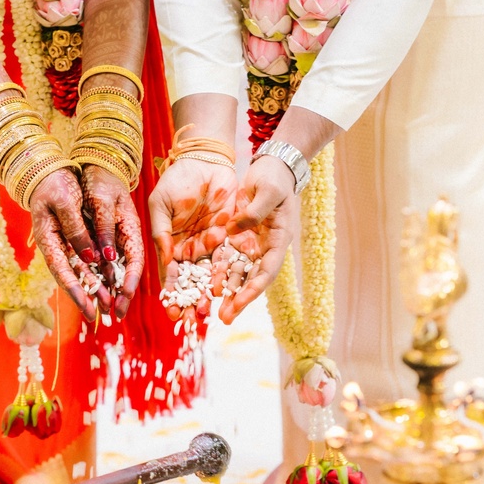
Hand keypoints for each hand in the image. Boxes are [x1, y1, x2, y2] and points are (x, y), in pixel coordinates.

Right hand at [29, 166, 102, 321]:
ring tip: (110, 303)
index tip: (86, 308)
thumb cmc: (54, 183)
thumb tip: (91, 258)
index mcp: (48, 239)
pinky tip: (109, 282)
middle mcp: (56, 246)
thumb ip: (76, 230)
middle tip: (102, 314)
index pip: (61, 271)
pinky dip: (98, 270)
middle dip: (88, 296)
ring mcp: (65, 243)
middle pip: (73, 276)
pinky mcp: (75, 237)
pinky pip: (87, 258)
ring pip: (82, 269)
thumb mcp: (65, 202)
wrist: (49, 170)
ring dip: (95, 287)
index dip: (75, 291)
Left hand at [80, 164, 142, 320]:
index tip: (125, 297)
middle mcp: (123, 238)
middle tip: (114, 315)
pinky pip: (97, 262)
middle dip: (120, 294)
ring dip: (107, 290)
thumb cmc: (100, 180)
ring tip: (101, 311)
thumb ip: (105, 229)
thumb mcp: (103, 201)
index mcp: (132, 228)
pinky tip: (90, 292)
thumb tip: (107, 259)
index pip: (136, 259)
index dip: (132, 280)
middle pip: (124, 270)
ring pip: (110, 270)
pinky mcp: (99, 240)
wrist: (92, 165)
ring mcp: (112, 240)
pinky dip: (95, 278)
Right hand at [149, 160, 236, 305]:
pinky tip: (225, 291)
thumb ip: (161, 232)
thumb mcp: (161, 204)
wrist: (204, 161)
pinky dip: (226, 275)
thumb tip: (166, 259)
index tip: (169, 310)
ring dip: (207, 294)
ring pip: (209, 274)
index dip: (170, 292)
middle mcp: (190, 248)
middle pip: (190, 280)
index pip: (170, 273)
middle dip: (189, 300)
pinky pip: (228, 258)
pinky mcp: (229, 235)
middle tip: (189, 321)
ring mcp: (210, 243)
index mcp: (171, 243)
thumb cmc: (177, 180)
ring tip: (207, 313)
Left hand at [222, 155, 299, 319]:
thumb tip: (235, 231)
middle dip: (238, 299)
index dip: (253, 288)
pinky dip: (217, 272)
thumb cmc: (275, 177)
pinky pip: (226, 257)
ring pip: (237, 272)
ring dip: (226, 291)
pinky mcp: (237, 236)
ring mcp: (251, 243)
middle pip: (252, 278)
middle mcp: (265, 247)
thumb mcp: (267, 191)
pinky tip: (204, 286)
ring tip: (211, 310)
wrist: (271, 166)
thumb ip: (253, 212)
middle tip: (224, 318)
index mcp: (279, 240)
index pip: (267, 270)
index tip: (239, 302)